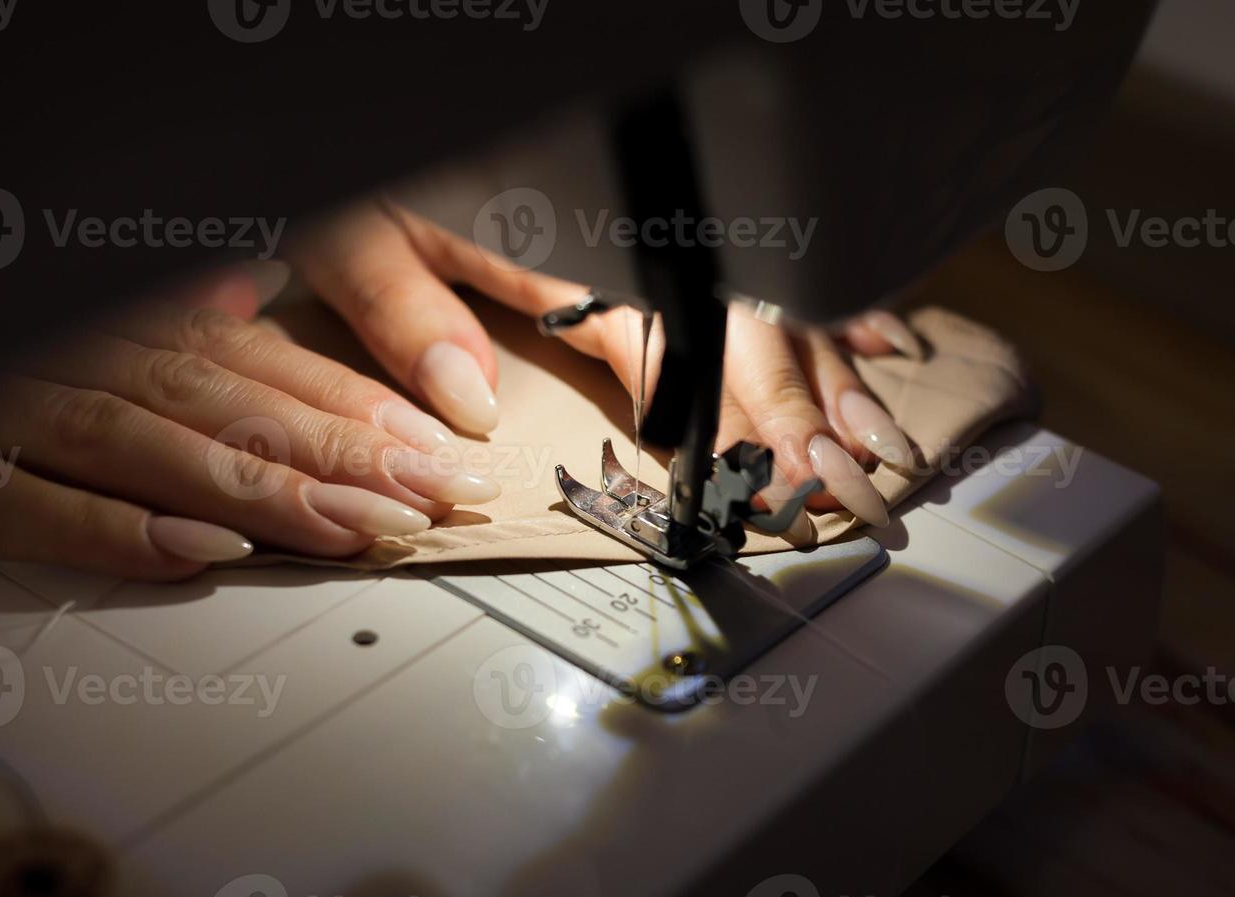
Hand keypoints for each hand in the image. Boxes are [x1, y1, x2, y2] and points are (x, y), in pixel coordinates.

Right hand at [0, 263, 499, 579]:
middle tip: (430, 499)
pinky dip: (116, 527)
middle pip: (231, 405)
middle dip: (343, 455)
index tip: (439, 457)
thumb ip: (167, 318)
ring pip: (155, 447)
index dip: (359, 413)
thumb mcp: (79, 322)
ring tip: (355, 530)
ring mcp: (12, 412)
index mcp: (126, 325)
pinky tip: (199, 555)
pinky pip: (34, 502)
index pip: (265, 367)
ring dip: (263, 494)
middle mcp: (80, 358)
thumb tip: (241, 292)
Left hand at [304, 201, 920, 527]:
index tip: (781, 470)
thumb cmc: (382, 149)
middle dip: (805, 405)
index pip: (674, 343)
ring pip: (768, 298)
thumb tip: (467, 402)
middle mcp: (626, 233)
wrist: (395, 83)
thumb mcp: (361, 225)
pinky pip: (762, 269)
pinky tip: (871, 340)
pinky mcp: (662, 221)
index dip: (736, 412)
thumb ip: (406, 312)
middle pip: (744, 324)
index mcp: (564, 242)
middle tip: (853, 475)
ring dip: (827, 369)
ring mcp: (656, 225)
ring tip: (873, 431)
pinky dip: (820, 313)